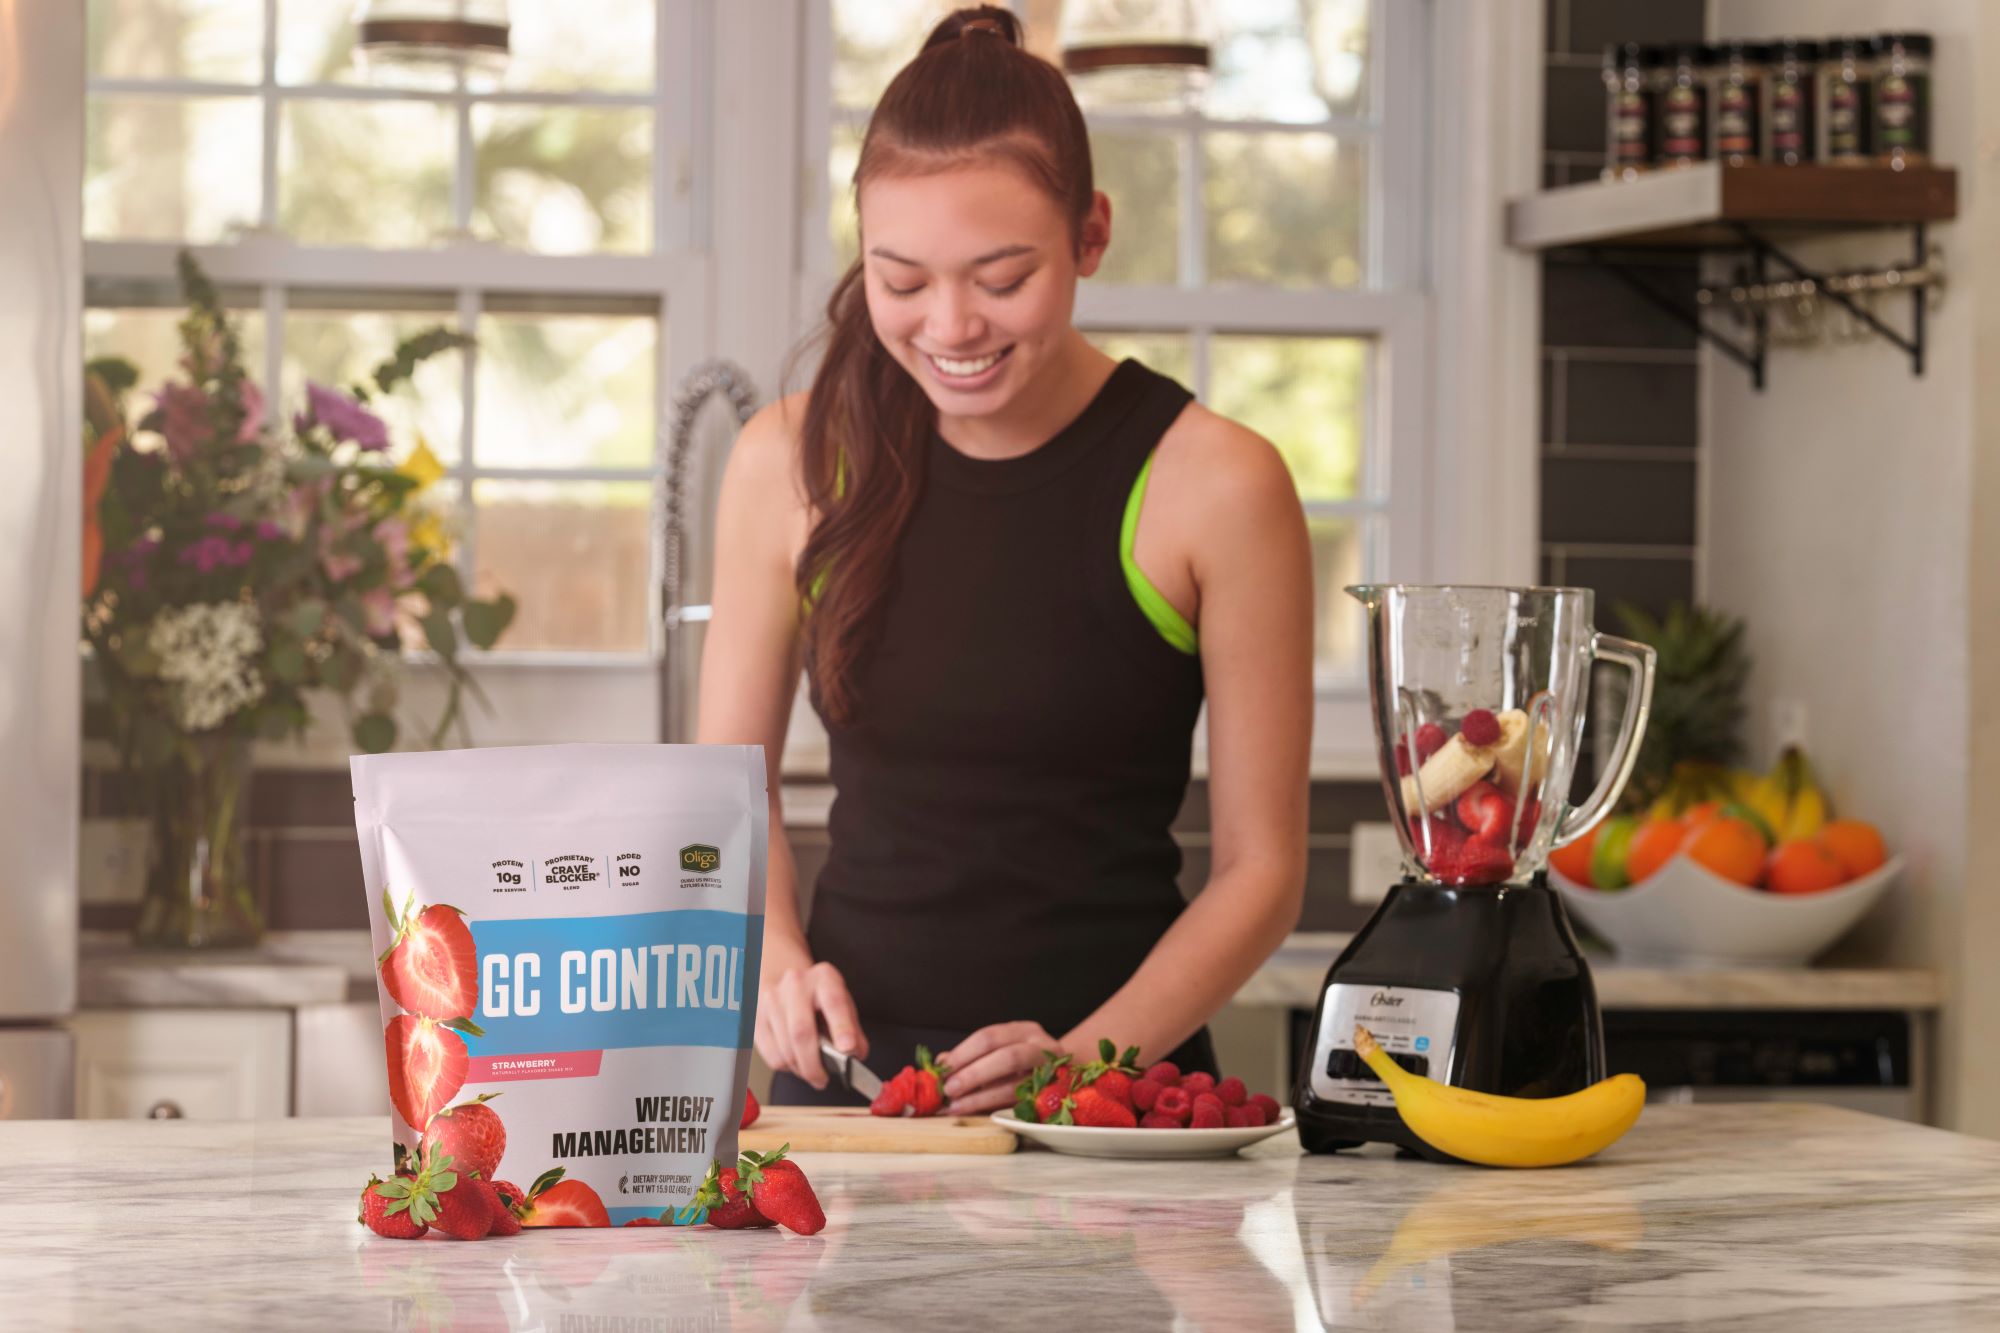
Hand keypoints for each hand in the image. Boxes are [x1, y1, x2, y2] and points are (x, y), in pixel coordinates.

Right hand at [756, 954, 867, 1089]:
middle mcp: (796, 984)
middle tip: (822, 1079)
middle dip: (813, 1064)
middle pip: (801, 1032)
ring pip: (785, 1048)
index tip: (848, 1048)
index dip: (841, 1027)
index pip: (833, 1002)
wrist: (784, 980)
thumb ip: (853, 1030)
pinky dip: (786, 1067)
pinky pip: (771, 1054)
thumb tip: (855, 1055)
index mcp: (824, 978)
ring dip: (800, 1069)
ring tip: (811, 1072)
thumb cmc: (818, 997)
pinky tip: (795, 1061)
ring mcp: (772, 999)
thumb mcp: (842, 1004)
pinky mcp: (755, 1017)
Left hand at [938, 1021, 1066, 1115]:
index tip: (942, 1069)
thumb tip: (940, 1063)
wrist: (1069, 1078)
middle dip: (974, 1074)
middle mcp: (1042, 1048)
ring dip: (979, 1098)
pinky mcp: (1049, 1100)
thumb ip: (972, 1056)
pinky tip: (972, 1114)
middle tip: (949, 1089)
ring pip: (1014, 1086)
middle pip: (1007, 1057)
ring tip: (955, 1106)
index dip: (963, 1053)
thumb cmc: (1025, 1065)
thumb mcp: (1000, 1051)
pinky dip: (991, 1110)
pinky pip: (1018, 1107)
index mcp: (1025, 1031)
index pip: (991, 1037)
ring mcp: (1050, 1076)